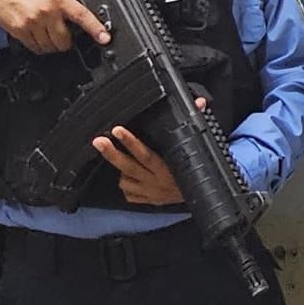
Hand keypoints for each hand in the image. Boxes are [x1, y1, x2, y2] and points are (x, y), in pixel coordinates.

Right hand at [0, 0, 109, 54]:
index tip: (105, 38)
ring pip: (51, 48)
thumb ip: (66, 5)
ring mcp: (34, 22)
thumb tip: (83, 23)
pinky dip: (37, 45)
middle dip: (62, 40)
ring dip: (49, 44)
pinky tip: (31, 33)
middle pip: (65, 41)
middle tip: (54, 30)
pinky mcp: (22, 31)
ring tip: (41, 29)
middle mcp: (47, 10)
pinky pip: (37, 49)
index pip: (81, 15)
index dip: (95, 28)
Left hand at [90, 97, 209, 206]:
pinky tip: (129, 177)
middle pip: (130, 168)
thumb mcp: (199, 149)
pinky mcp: (149, 202)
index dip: (131, 142)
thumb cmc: (199, 172)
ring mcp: (151, 193)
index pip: (147, 155)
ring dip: (121, 170)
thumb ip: (196, 124)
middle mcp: (157, 183)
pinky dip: (127, 185)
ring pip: (126, 181)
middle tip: (99, 141)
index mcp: (169, 169)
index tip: (117, 130)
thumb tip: (200, 102)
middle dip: (112, 154)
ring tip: (123, 159)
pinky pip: (130, 195)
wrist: (204, 199)